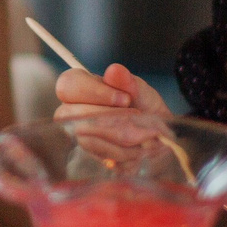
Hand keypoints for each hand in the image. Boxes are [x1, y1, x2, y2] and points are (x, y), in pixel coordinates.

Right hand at [50, 61, 175, 167]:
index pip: (69, 84)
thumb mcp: (141, 91)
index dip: (94, 92)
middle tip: (137, 116)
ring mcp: (77, 134)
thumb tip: (113, 70)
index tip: (125, 99)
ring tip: (144, 134)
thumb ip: (127, 81)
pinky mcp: (89, 155)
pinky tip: (138, 148)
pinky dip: (123, 152)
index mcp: (82, 87)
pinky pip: (98, 156)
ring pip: (85, 138)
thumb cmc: (144, 107)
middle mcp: (72, 110)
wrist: (157, 135)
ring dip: (120, 137)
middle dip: (107, 117)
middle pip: (68, 114)